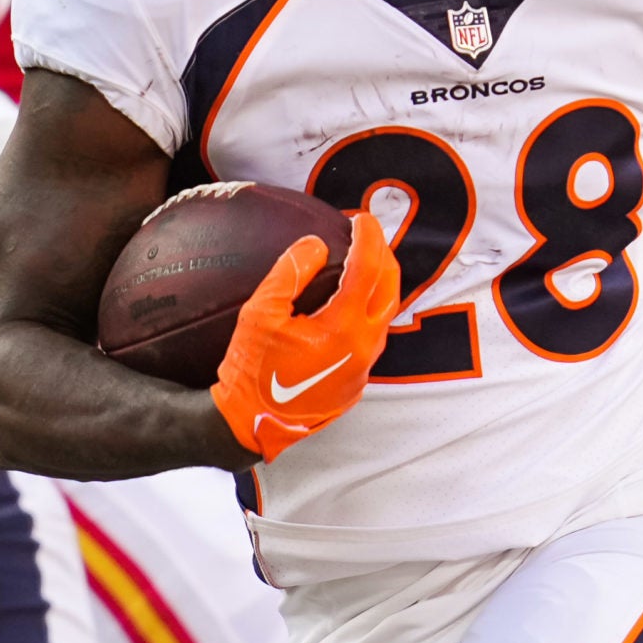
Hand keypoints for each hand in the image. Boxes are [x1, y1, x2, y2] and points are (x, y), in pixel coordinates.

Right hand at [210, 212, 400, 460]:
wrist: (252, 424)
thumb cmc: (251, 371)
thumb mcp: (259, 314)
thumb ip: (290, 272)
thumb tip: (316, 245)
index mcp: (344, 327)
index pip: (369, 268)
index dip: (368, 236)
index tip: (360, 218)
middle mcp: (365, 346)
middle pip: (390, 287)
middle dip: (383, 254)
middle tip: (365, 235)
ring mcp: (365, 365)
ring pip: (385, 312)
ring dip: (378, 282)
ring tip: (360, 261)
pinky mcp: (359, 379)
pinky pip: (372, 335)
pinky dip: (366, 309)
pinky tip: (347, 301)